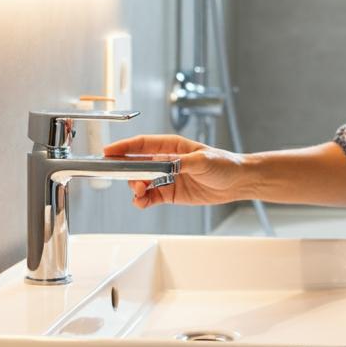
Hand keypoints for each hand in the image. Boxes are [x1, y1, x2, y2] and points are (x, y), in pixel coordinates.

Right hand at [101, 134, 245, 208]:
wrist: (237, 182)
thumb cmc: (223, 163)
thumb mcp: (204, 160)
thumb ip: (182, 163)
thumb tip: (166, 166)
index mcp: (172, 146)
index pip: (143, 144)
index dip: (124, 147)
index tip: (108, 151)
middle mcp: (166, 160)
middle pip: (137, 164)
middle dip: (126, 171)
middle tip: (124, 178)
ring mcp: (167, 177)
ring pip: (141, 182)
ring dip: (136, 188)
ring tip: (140, 193)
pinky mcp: (170, 193)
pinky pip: (150, 197)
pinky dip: (143, 201)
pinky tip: (142, 203)